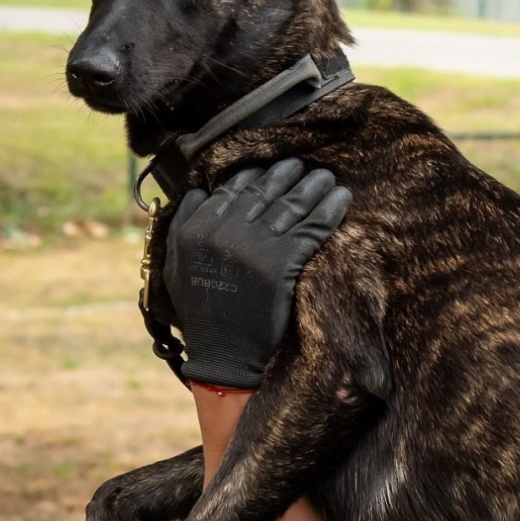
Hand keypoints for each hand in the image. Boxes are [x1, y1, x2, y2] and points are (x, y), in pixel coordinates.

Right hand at [161, 160, 350, 388]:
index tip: (269, 168)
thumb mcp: (177, 266)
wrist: (224, 355)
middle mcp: (224, 233)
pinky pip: (312, 228)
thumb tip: (202, 191)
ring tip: (326, 177)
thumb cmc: (202, 313)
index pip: (231, 190)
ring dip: (313, 187)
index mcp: (196, 230)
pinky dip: (330, 211)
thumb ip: (185, 224)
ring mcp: (255, 247)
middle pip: (264, 192)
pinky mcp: (282, 264)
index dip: (255, 175)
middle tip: (302, 165)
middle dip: (286, 175)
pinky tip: (342, 199)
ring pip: (290, 205)